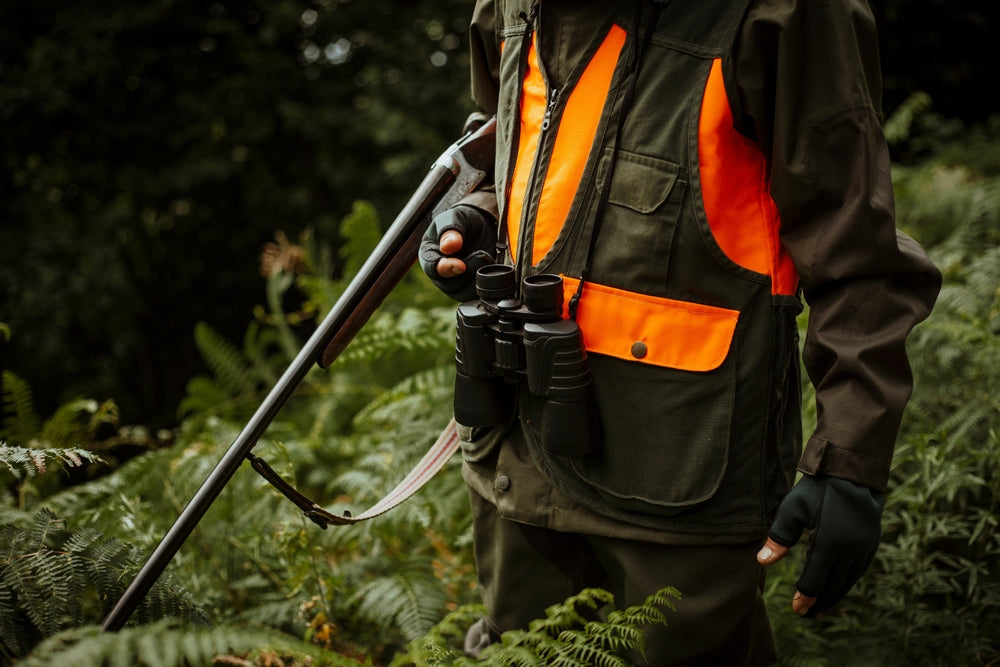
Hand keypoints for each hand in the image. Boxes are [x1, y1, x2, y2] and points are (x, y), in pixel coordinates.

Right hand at [419, 205, 496, 300]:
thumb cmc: (463, 221)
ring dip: (478, 278)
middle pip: (450, 284)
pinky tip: (491, 268)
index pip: (432, 268)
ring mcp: (454, 284)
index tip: (461, 265)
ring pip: (464, 292)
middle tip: (482, 253)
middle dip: (469, 270)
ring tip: (487, 258)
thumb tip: (447, 247)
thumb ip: (450, 231)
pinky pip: (476, 295)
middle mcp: (439, 273)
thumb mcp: (455, 218)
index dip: (446, 268)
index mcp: (429, 255)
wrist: (481, 227)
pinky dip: (486, 284)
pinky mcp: (470, 289)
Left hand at [756, 474, 884, 616]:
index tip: (796, 609)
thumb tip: (763, 561)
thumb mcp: (792, 509)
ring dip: (834, 595)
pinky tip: (837, 586)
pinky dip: (846, 582)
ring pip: (848, 581)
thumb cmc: (817, 489)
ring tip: (820, 605)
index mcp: (829, 544)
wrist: (852, 472)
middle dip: (819, 602)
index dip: (805, 597)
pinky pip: (858, 571)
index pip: (815, 579)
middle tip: (806, 614)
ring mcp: (863, 548)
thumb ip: (779, 537)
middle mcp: (850, 551)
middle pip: (833, 586)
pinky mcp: (871, 543)